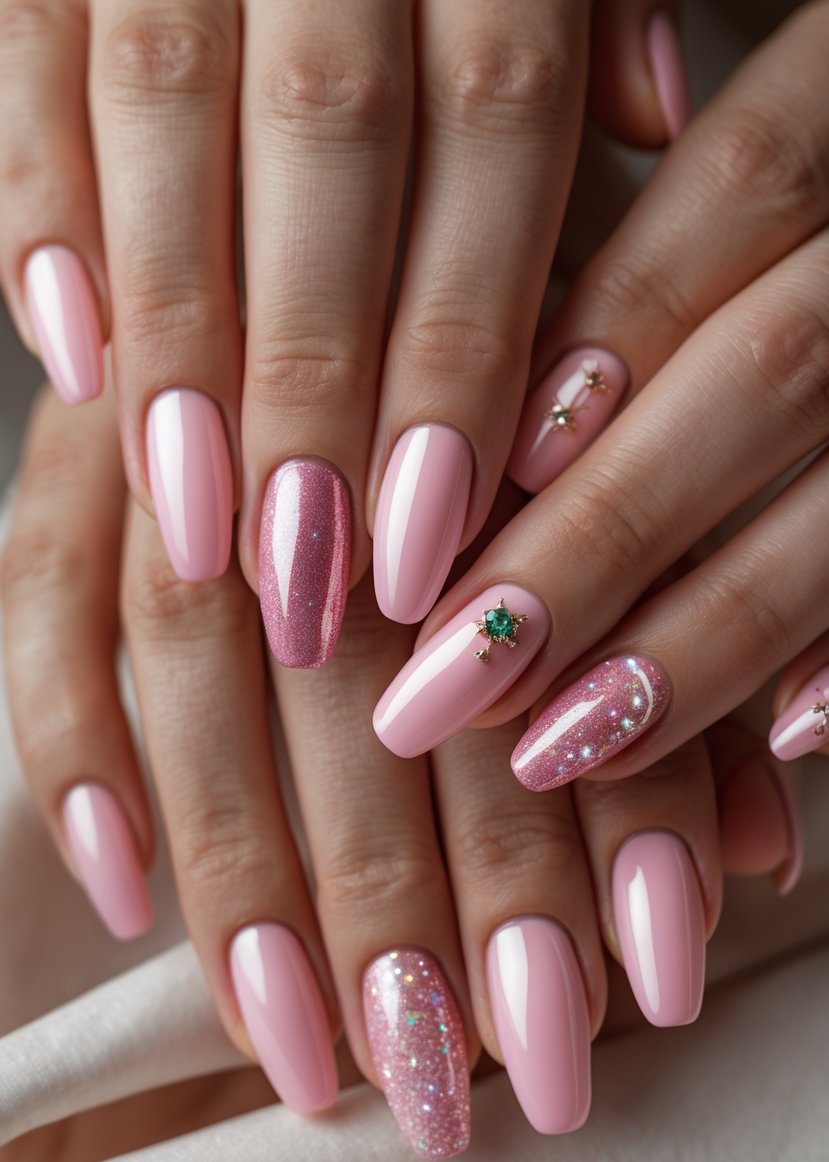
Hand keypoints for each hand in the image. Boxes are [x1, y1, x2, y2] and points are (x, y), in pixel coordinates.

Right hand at [0, 0, 689, 660]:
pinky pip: (30, 61)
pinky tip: (69, 364)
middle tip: (308, 578)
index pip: (491, 130)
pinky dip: (44, 216)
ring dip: (179, 343)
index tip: (430, 533)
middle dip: (313, 382)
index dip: (456, 347)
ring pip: (169, 119)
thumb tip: (650, 114)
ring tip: (192, 524)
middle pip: (329, 149)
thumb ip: (595, 10)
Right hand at [1, 381, 797, 1156]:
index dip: (573, 822)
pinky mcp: (78, 432)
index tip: (609, 993)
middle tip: (453, 1074)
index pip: (541, 641)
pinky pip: (44, 590)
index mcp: (494, 375)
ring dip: (247, 865)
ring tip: (304, 1045)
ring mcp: (181, 400)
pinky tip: (126, 889)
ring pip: (194, 652)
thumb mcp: (626, 466)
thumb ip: (673, 642)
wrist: (376, 169)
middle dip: (408, 887)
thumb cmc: (521, 326)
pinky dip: (77, 743)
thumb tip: (754, 855)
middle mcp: (322, 384)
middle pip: (358, 667)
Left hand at [371, 5, 828, 794]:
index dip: (609, 334)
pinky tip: (783, 739)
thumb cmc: (742, 223)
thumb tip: (430, 408)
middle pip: (772, 371)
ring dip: (699, 636)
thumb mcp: (660, 181)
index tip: (444, 485)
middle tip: (445, 676)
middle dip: (599, 537)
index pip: (744, 186)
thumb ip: (586, 240)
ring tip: (554, 746)